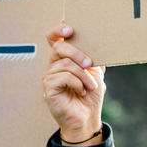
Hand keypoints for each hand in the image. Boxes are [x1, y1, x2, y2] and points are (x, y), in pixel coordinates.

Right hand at [41, 24, 104, 144]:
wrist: (87, 117)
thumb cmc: (91, 94)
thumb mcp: (95, 72)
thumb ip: (93, 57)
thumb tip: (98, 42)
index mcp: (64, 58)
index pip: (54, 39)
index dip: (58, 31)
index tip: (69, 29)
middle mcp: (53, 65)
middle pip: (59, 47)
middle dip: (78, 53)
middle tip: (91, 64)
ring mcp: (49, 76)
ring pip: (66, 64)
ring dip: (84, 75)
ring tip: (91, 86)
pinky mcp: (48, 88)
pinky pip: (64, 77)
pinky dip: (78, 83)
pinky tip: (82, 92)